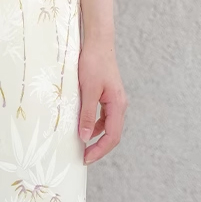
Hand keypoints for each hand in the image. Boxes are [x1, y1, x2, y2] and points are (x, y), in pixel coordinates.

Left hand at [77, 36, 127, 164]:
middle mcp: (119, 105)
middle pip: (112, 134)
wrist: (98, 43)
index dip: (100, 150)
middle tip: (83, 157)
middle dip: (98, 147)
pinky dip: (94, 124)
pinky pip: (103, 116)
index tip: (86, 158)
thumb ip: (87, 114)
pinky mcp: (107, 95)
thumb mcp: (88, 90)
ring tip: (81, 145)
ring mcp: (114, 100)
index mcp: (117, 105)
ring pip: (108, 125)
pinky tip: (83, 126)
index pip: (112, 136)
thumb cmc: (93, 63)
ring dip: (96, 136)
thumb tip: (84, 137)